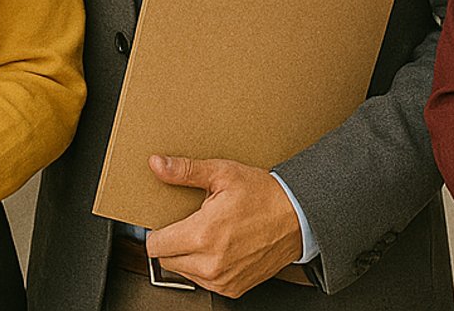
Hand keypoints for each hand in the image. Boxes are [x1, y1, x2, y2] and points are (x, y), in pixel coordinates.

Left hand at [142, 155, 303, 297]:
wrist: (298, 217)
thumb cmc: (264, 195)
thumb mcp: (223, 174)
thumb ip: (185, 171)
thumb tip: (158, 164)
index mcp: (203, 234)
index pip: (155, 246)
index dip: (157, 231)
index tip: (164, 223)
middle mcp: (210, 263)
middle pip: (167, 260)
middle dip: (173, 243)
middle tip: (191, 224)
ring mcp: (222, 279)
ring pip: (184, 272)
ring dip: (189, 256)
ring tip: (209, 235)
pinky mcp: (233, 288)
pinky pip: (204, 282)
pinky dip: (206, 268)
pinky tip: (220, 248)